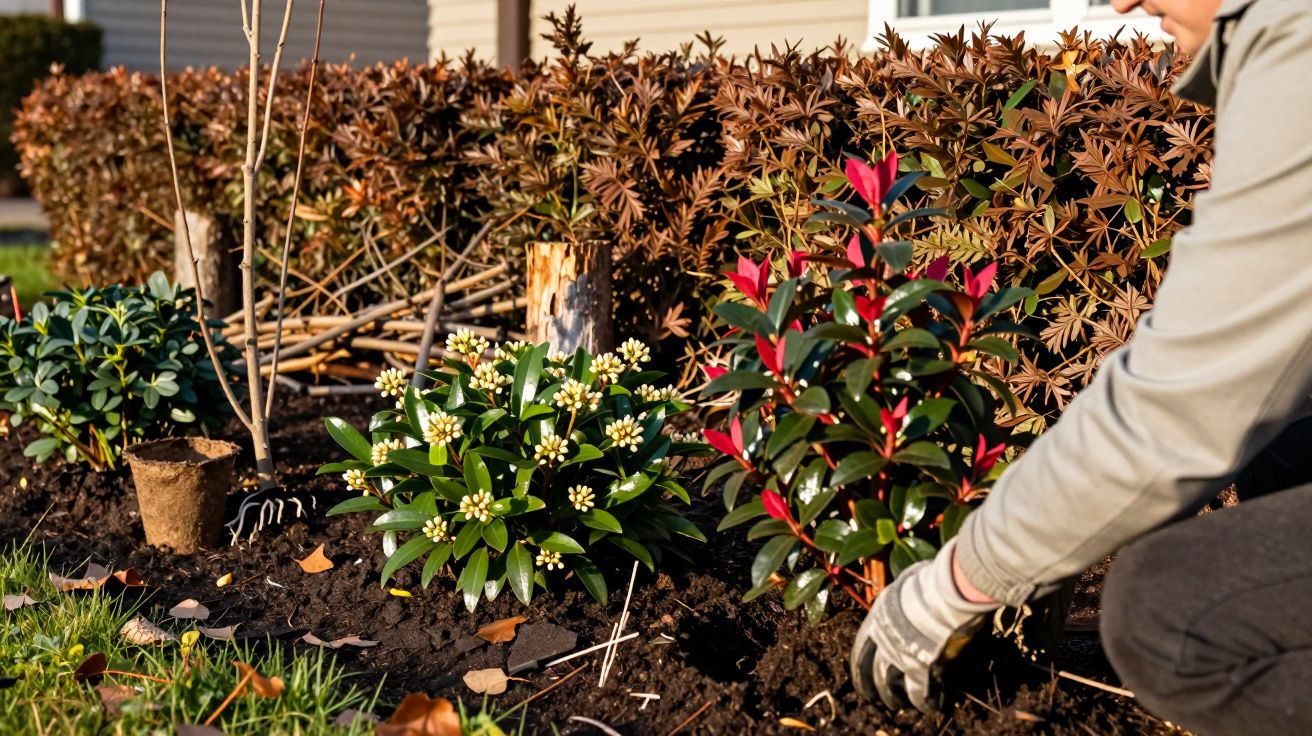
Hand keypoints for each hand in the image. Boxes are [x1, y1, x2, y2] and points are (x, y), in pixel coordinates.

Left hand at [849, 538, 999, 711]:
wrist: (951, 589)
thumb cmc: (933, 580)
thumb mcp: (905, 584)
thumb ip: (900, 598)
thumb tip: (903, 595)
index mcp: (876, 620)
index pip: (860, 650)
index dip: (861, 667)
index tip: (863, 676)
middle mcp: (884, 641)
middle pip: (871, 674)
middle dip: (875, 689)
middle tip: (881, 698)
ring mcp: (901, 656)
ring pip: (891, 688)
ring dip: (896, 699)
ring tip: (902, 705)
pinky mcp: (923, 669)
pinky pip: (919, 694)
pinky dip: (926, 702)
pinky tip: (932, 705)